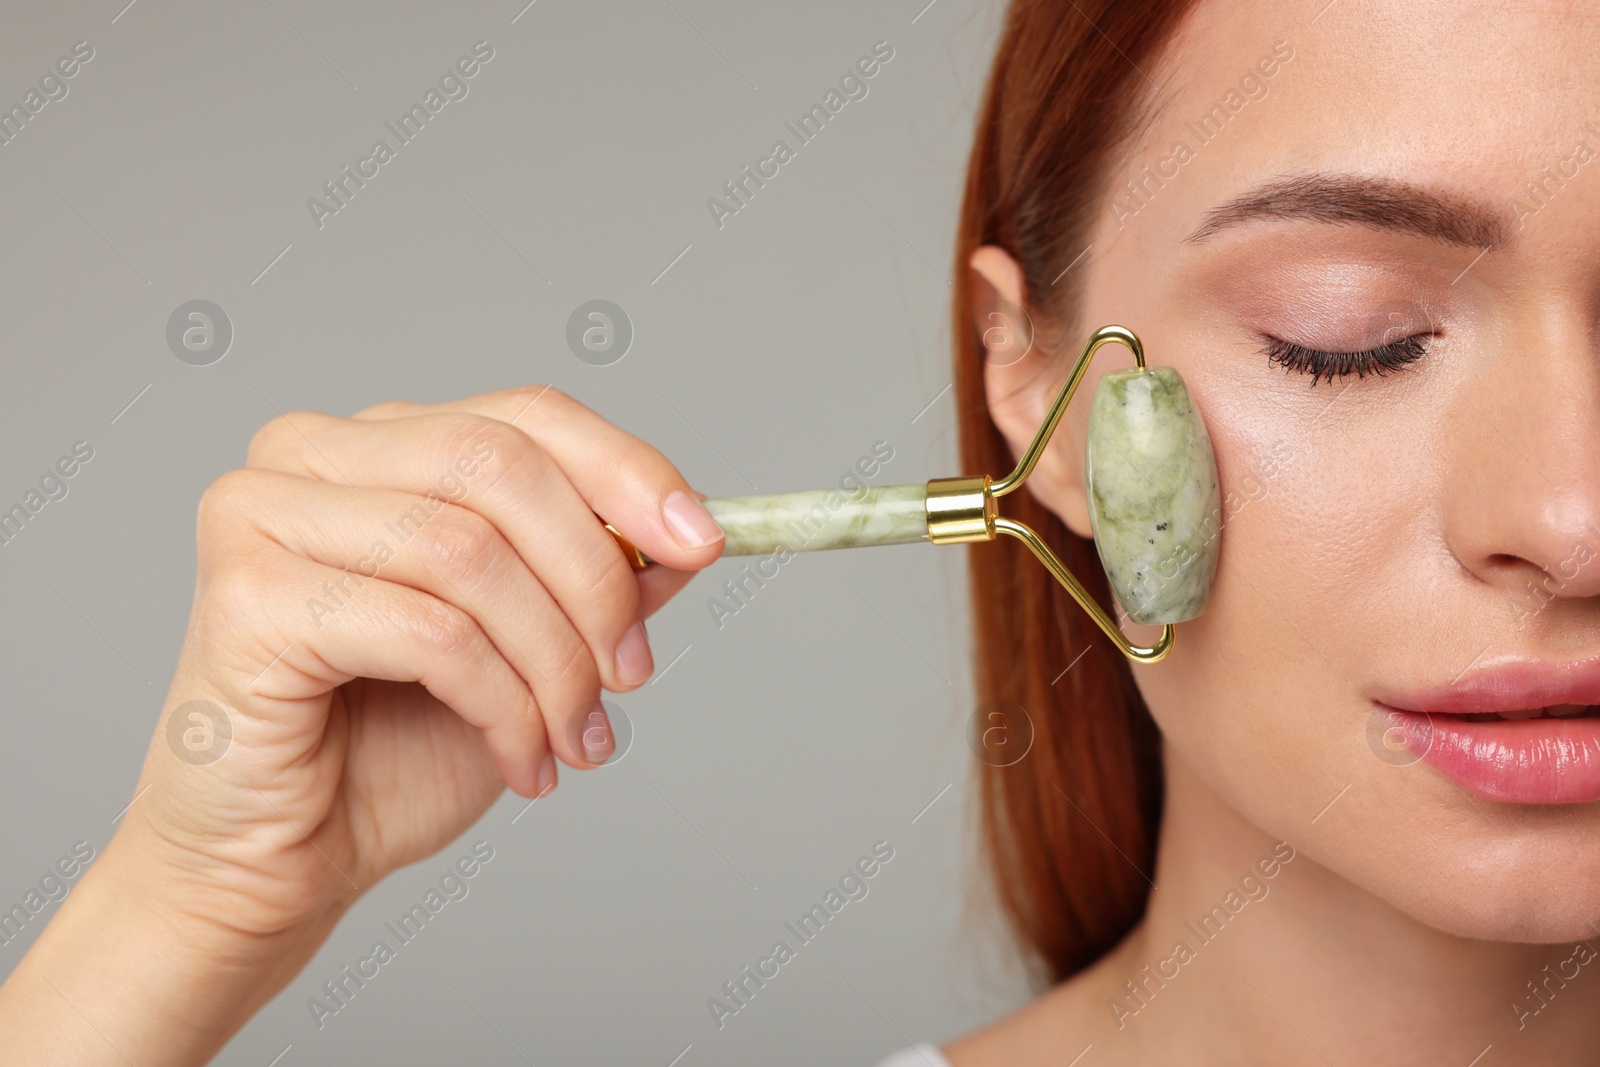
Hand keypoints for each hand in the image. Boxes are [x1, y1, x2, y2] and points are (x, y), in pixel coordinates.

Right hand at [0, 385, 725, 1064]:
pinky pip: (429, 631)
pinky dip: (503, 704)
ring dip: (555, 663)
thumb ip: (597, 581)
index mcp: (378, 443)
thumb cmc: (390, 751)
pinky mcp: (247, 597)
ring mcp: (264, 515)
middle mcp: (310, 453)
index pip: (526, 416)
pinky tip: (522, 761)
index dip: (629, 472)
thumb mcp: (530, 650)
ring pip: (469, 553)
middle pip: (501, 466)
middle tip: (632, 674)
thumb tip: (690, 538)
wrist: (279, 862)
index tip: (706, 542)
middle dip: (595, 579)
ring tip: (575, 738)